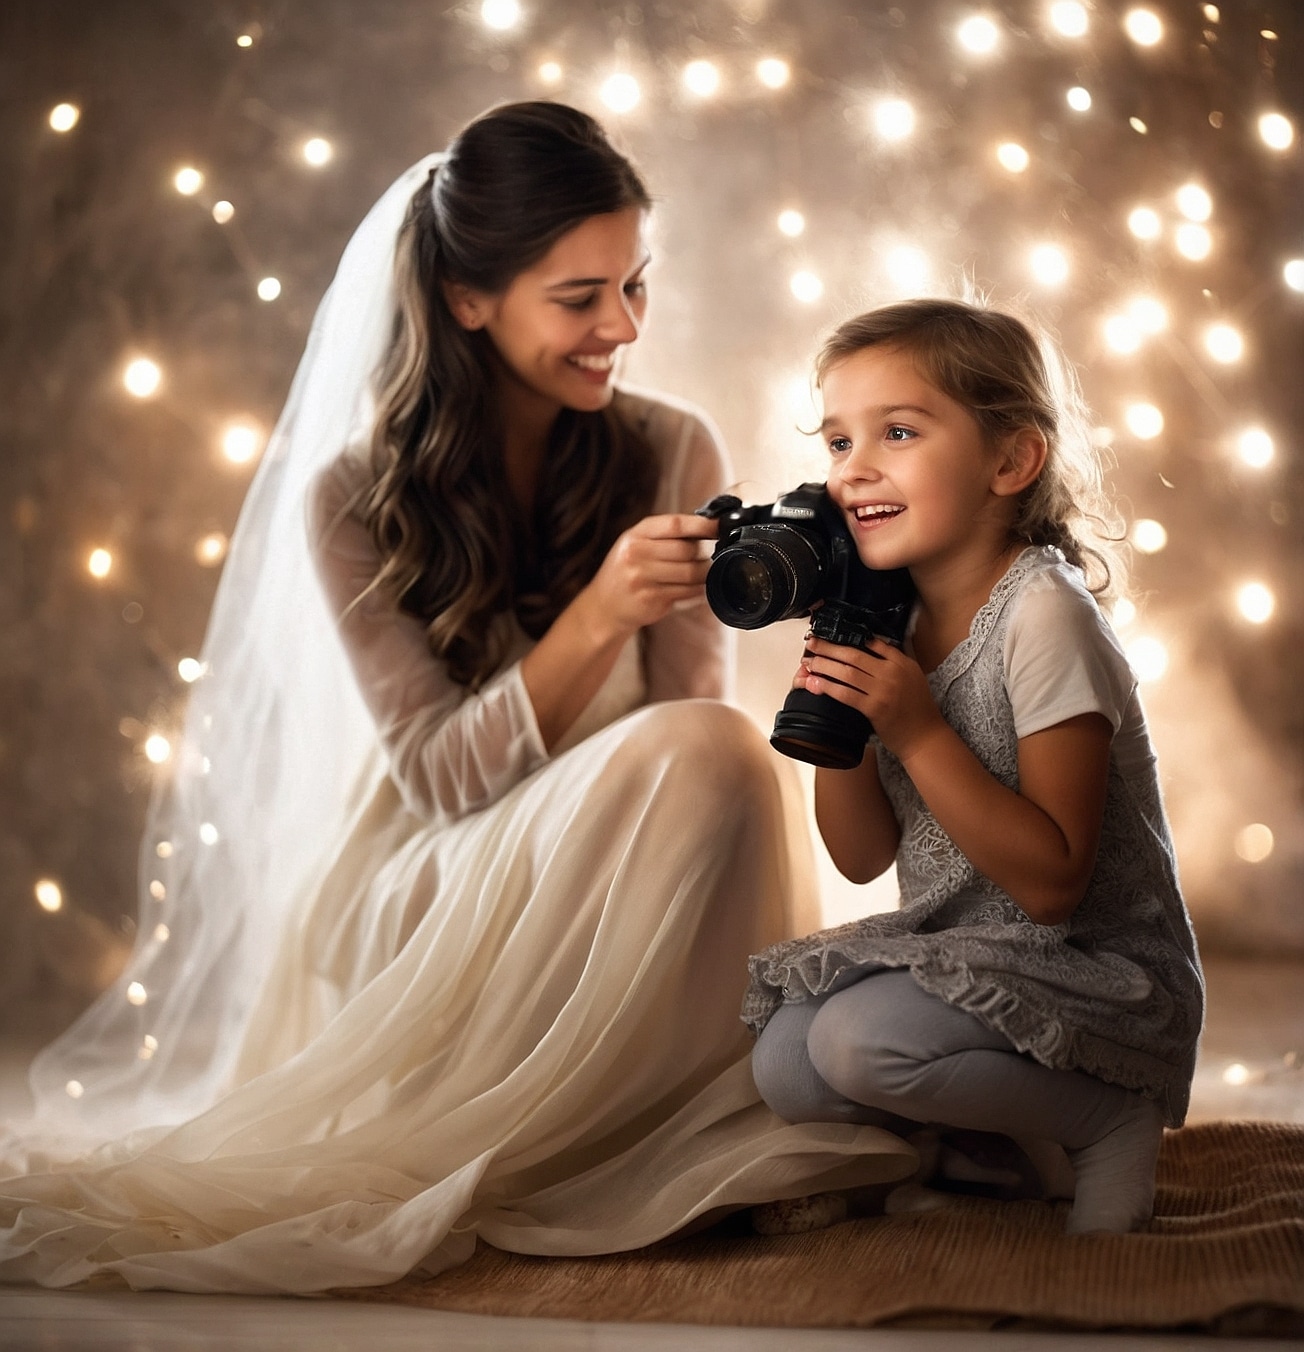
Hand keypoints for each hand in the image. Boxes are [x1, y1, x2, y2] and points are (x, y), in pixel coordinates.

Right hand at [579, 513, 717, 639]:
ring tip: (708, 572)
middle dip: (705, 552)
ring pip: (690, 572)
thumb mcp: (637, 544)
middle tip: (714, 555)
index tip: (720, 526)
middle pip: (686, 549)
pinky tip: (699, 587)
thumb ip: (666, 535)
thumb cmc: (628, 570)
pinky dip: (699, 590)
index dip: (701, 525)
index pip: (674, 524)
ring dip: (706, 573)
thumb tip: (708, 527)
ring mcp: (642, 578)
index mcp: (636, 535)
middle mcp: (636, 554)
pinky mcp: (651, 599)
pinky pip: (687, 592)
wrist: (604, 606)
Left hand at [797, 634, 944, 761]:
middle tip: (812, 643)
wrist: (924, 736)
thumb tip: (873, 644)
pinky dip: (827, 687)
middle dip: (829, 648)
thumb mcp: (912, 676)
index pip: (871, 642)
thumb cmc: (917, 708)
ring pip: (846, 673)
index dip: (848, 637)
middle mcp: (892, 673)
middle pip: (853, 654)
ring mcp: (882, 691)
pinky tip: (814, 684)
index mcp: (901, 662)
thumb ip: (895, 659)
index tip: (831, 634)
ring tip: (808, 662)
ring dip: (824, 666)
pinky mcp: (874, 709)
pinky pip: (845, 694)